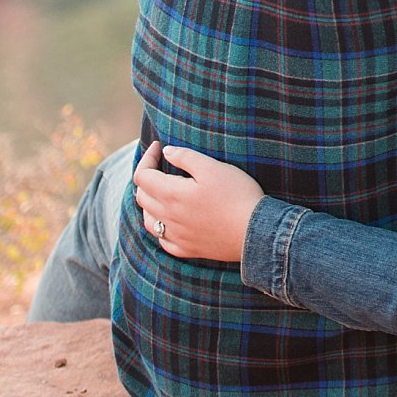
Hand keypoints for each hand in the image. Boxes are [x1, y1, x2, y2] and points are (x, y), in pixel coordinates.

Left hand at [133, 139, 264, 263]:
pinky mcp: (187, 249)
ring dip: (149, 203)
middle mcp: (168, 217)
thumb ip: (186, 157)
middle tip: (160, 166)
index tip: (158, 147)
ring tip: (162, 192)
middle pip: (142, 197)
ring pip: (148, 220)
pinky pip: (162, 240)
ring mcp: (176, 236)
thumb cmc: (237, 195)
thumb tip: (166, 152)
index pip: (142, 176)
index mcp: (172, 194)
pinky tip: (170, 221)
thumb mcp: (213, 168)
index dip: (146, 158)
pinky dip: (160, 227)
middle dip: (147, 178)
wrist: (255, 232)